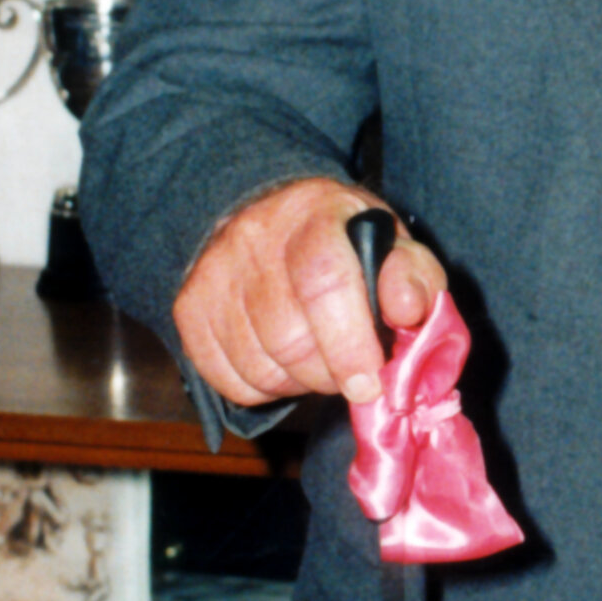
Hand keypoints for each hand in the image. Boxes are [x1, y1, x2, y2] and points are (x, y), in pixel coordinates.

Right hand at [172, 177, 445, 410]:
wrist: (267, 212)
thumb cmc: (343, 240)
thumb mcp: (392, 243)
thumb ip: (413, 276)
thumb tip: (406, 311)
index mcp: (316, 214)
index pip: (324, 282)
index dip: (349, 344)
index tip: (369, 384)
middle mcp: (255, 238)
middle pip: (289, 337)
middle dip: (330, 375)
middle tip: (352, 374)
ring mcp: (214, 273)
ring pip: (259, 366)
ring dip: (298, 384)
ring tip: (317, 361)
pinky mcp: (188, 308)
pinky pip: (229, 379)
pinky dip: (264, 389)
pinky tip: (283, 363)